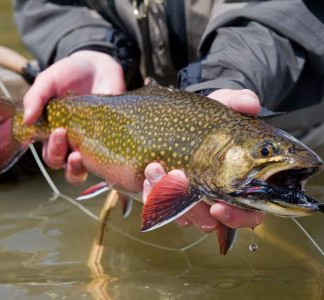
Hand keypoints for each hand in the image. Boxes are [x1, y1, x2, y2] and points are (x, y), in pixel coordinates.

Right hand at [23, 50, 125, 182]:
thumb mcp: (49, 80)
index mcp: (53, 131)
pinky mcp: (108, 138)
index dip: (50, 149)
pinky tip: (102, 151)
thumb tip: (26, 120)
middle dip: (58, 154)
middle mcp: (71, 141)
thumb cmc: (70, 73)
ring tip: (78, 156)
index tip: (56, 130)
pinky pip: (105, 159)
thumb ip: (36, 97)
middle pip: (61, 162)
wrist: (99, 66)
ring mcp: (90, 142)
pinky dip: (102, 161)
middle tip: (63, 133)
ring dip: (76, 168)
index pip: (48, 152)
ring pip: (80, 169)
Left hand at [143, 89, 264, 231]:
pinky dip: (152, 193)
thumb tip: (251, 104)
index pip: (247, 213)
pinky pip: (158, 206)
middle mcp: (214, 197)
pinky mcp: (166, 196)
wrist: (171, 120)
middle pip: (209, 221)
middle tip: (179, 178)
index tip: (218, 207)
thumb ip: (236, 102)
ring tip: (155, 167)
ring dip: (166, 195)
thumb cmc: (204, 119)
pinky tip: (149, 172)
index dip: (236, 217)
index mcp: (236, 183)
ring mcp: (189, 199)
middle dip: (192, 209)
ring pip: (181, 216)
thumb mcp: (219, 106)